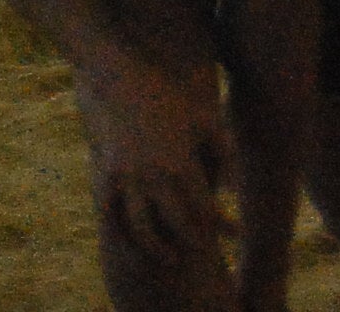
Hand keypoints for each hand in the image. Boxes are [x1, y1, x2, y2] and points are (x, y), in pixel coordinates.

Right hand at [78, 59, 232, 277]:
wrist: (118, 80)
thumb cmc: (169, 98)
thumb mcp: (204, 118)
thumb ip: (225, 152)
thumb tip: (235, 188)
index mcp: (180, 160)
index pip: (203, 206)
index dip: (220, 225)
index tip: (232, 236)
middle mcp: (152, 174)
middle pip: (174, 222)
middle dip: (190, 241)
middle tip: (203, 252)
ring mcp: (124, 177)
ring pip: (140, 227)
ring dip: (155, 248)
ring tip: (170, 258)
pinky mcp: (104, 176)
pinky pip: (111, 215)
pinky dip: (121, 234)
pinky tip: (132, 244)